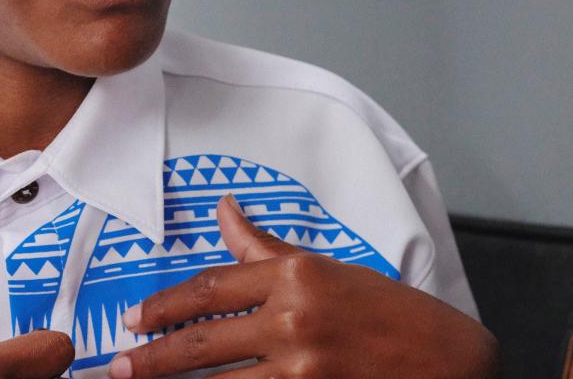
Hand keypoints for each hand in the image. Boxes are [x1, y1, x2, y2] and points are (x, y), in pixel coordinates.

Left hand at [108, 195, 497, 378]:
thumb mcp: (328, 269)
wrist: (453, 361)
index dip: (166, 306)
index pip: (211, 289)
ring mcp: (305, 368)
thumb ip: (266, 249)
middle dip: (154, 357)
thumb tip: (225, 210)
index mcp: (296, 276)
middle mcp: (295, 319)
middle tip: (119, 365)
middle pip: (205, 342)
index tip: (137, 319)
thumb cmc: (391, 312)